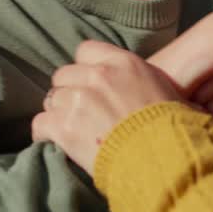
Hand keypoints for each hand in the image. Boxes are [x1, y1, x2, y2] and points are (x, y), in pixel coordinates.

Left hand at [31, 40, 182, 175]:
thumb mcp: (162, 90)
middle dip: (70, 92)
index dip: (85, 69)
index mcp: (123, 62)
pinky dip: (45, 135)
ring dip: (59, 114)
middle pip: (64, 75)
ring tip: (73, 131)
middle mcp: (97, 76)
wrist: (165, 161)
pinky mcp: (64, 127)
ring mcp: (78, 100)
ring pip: (51, 99)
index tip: (90, 85)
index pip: (85, 51)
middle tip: (82, 113)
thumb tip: (136, 89)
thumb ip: (137, 80)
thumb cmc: (173, 130)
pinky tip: (57, 143)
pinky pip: (39, 124)